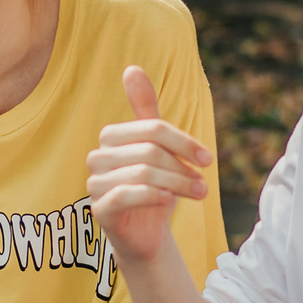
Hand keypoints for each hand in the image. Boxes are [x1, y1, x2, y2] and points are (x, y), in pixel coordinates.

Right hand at [88, 66, 212, 265]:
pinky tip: (167, 200)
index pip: (152, 128)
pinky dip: (152, 196)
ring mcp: (94, 183)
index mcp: (111, 136)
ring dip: (177, 183)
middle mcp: (97, 156)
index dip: (184, 141)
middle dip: (183, 167)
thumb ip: (147, 110)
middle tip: (204, 183)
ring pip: (143, 173)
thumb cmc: (154, 187)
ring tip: (199, 194)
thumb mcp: (158, 148)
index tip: (207, 159)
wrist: (146, 234)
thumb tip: (131, 68)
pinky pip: (126, 195)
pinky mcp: (99, 209)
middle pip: (150, 150)